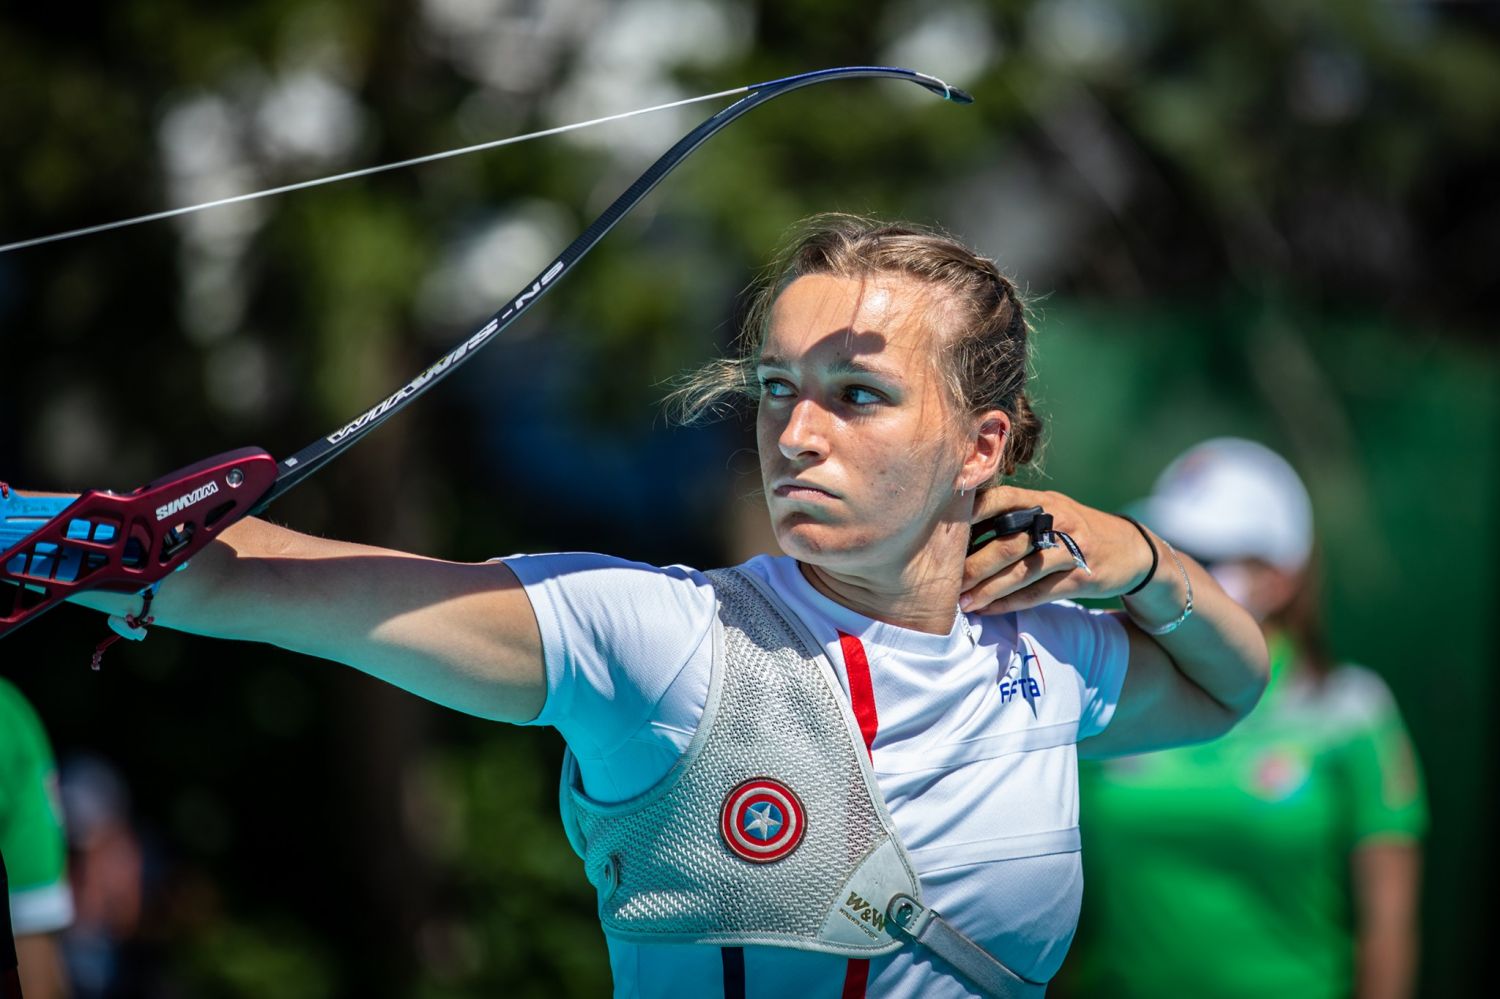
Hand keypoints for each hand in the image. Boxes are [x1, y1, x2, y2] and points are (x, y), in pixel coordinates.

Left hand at [960, 484, 1152, 613]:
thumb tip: (964, 527)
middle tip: (945, 580)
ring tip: (962, 602)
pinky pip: (1039, 593)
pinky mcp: (1082, 578)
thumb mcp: (1053, 511)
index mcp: (1046, 502)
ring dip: (989, 590)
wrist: (1132, 550)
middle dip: (974, 564)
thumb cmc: (1077, 530)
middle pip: (1009, 542)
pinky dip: (1010, 603)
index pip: (1004, 498)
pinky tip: (988, 610)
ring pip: (1023, 572)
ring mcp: (1072, 550)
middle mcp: (1059, 522)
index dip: (973, 510)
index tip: (942, 526)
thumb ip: (1017, 514)